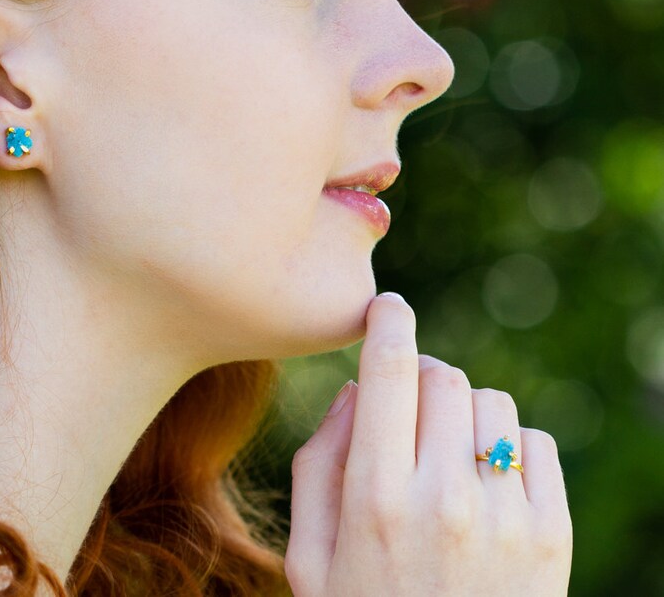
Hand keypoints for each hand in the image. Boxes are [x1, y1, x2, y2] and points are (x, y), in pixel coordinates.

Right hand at [285, 292, 571, 595]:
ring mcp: (506, 514)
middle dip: (421, 378)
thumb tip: (354, 390)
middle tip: (409, 410)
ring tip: (447, 458)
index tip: (387, 305)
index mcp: (375, 497)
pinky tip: (486, 487)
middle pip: (442, 377)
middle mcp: (444, 497)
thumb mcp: (310, 556)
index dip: (387, 323)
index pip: (386, 372)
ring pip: (490, 402)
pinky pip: (534, 442)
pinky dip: (507, 447)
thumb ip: (318, 463)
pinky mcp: (552, 532)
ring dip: (463, 413)